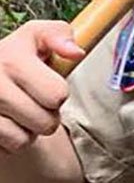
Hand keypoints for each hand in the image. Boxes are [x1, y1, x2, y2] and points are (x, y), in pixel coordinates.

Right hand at [0, 22, 81, 153]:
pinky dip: (13, 139)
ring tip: (22, 111)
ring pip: (26, 139)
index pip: (56, 95)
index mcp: (11, 59)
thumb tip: (75, 52)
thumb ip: (60, 35)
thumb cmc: (18, 55)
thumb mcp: (37, 36)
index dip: (58, 93)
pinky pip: (10, 147)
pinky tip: (8, 122)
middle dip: (48, 115)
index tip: (47, 84)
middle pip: (46, 123)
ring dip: (30, 130)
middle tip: (36, 101)